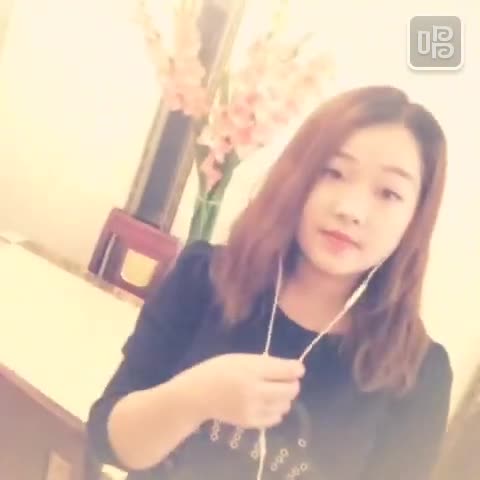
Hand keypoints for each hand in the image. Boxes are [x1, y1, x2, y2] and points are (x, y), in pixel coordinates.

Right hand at [185, 353, 304, 428]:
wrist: (198, 394)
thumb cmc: (219, 370)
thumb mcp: (242, 359)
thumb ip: (266, 363)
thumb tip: (293, 369)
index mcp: (252, 370)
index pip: (287, 370)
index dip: (296, 369)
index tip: (297, 368)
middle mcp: (255, 390)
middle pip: (290, 390)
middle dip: (292, 384)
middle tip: (286, 380)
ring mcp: (253, 409)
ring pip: (285, 405)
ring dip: (284, 398)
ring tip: (271, 391)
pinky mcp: (250, 423)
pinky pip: (275, 418)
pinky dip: (275, 410)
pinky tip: (265, 403)